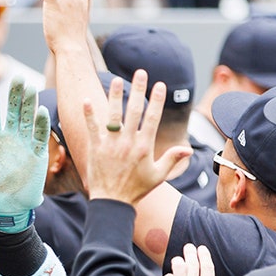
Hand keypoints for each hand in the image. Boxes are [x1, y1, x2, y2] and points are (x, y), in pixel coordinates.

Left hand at [0, 77, 49, 232]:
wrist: (3, 212)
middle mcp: (8, 139)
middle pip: (13, 111)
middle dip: (15, 94)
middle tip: (19, 78)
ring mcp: (24, 146)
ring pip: (28, 118)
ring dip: (29, 103)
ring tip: (30, 87)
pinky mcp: (37, 156)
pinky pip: (40, 136)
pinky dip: (41, 124)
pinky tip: (41, 110)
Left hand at [80, 71, 190, 204]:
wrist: (112, 202)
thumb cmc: (136, 189)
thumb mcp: (158, 176)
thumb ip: (172, 159)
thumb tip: (188, 149)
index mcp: (144, 146)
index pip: (153, 117)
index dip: (157, 99)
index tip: (160, 84)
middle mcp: (128, 142)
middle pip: (134, 110)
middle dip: (138, 89)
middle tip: (140, 72)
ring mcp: (111, 144)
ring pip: (114, 115)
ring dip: (115, 96)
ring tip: (117, 80)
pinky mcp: (96, 148)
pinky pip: (92, 128)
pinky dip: (89, 114)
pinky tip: (86, 100)